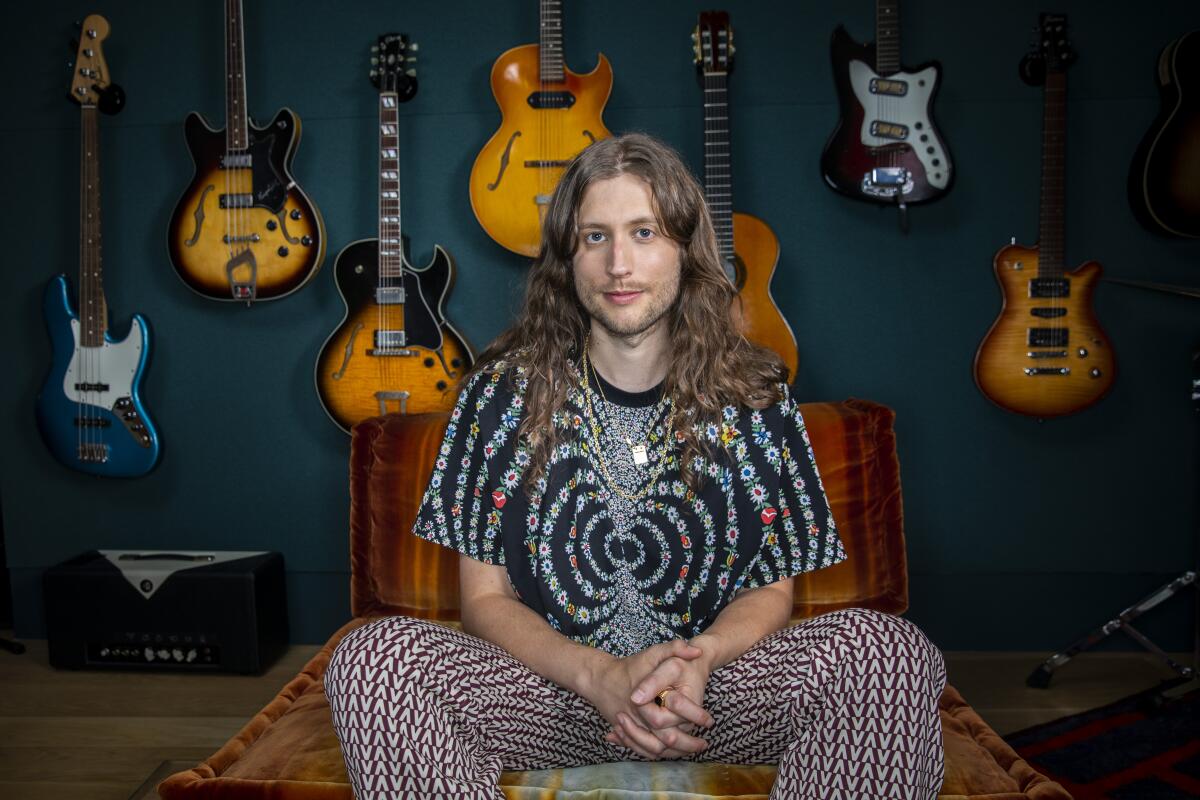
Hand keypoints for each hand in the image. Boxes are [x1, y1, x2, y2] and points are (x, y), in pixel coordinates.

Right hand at [583, 639, 710, 759]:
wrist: (600, 679)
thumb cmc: (630, 666)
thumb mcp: (652, 653)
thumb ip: (674, 648)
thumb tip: (697, 652)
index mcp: (644, 702)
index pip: (669, 718)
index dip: (692, 719)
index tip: (709, 721)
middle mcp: (636, 720)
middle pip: (664, 741)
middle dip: (687, 745)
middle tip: (704, 744)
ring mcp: (630, 729)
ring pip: (654, 750)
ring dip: (675, 753)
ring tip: (693, 750)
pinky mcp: (626, 735)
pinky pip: (644, 750)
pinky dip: (659, 754)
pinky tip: (673, 752)